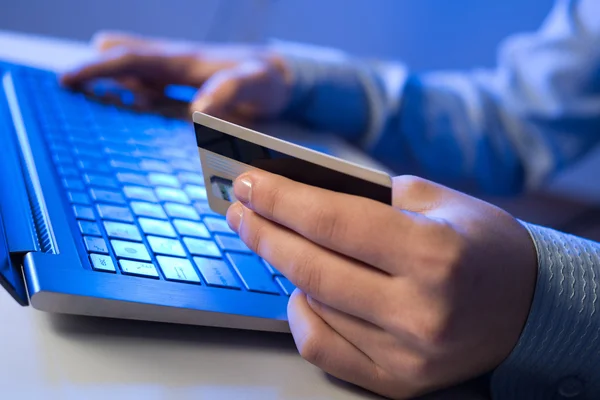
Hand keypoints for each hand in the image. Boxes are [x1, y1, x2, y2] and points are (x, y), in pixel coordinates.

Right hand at [60, 31, 292, 120]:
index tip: (68, 77)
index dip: (99, 68)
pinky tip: (131, 100)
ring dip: (113, 80)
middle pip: (127, 62)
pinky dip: (135, 91)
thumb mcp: (254, 83)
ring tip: (87, 93)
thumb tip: (195, 111)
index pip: (133, 60)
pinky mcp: (188, 86)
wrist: (283, 77)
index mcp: (185, 60)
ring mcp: (181, 74)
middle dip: (96, 70)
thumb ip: (226, 92)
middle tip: (66, 84)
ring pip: (138, 72)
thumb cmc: (268, 80)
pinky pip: (154, 86)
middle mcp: (177, 63)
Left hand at [225, 170, 536, 398]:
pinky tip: (302, 291)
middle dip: (264, 232)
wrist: (529, 307)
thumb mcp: (437, 202)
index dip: (280, 199)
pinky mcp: (398, 381)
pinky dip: (302, 314)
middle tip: (241, 211)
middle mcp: (419, 309)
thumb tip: (301, 195)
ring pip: (313, 306)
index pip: (333, 222)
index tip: (248, 185)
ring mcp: (407, 353)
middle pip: (311, 266)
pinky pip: (322, 348)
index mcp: (433, 253)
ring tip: (277, 240)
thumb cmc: (481, 245)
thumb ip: (369, 198)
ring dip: (285, 269)